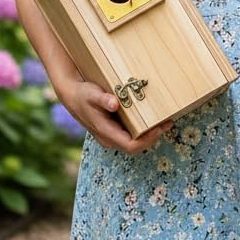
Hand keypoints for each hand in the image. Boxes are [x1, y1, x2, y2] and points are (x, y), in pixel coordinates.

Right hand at [57, 77, 172, 153]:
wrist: (71, 94)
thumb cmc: (82, 94)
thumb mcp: (92, 94)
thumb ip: (103, 99)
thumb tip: (115, 104)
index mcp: (106, 133)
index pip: (132, 146)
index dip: (149, 139)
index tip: (161, 127)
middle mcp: (109, 138)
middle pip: (136, 146)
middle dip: (153, 136)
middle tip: (168, 121)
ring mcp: (111, 136)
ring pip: (135, 141)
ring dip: (150, 133)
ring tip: (164, 119)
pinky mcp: (114, 130)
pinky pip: (132, 134)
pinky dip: (143, 128)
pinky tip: (151, 117)